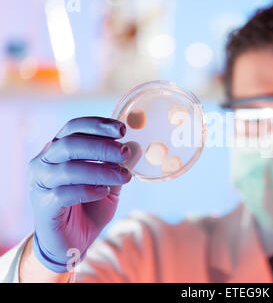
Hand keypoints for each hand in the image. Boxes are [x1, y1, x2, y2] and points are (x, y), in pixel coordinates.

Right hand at [28, 117, 131, 272]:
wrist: (72, 242)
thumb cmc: (89, 207)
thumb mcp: (110, 183)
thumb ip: (119, 166)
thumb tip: (135, 147)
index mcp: (58, 150)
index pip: (74, 128)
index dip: (97, 125)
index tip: (122, 129)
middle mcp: (44, 162)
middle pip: (70, 144)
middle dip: (101, 146)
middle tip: (124, 152)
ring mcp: (40, 183)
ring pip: (68, 168)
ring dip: (100, 170)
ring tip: (123, 176)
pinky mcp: (43, 205)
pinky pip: (64, 192)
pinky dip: (88, 190)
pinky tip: (103, 191)